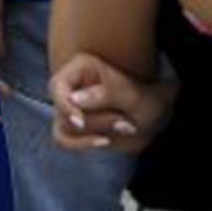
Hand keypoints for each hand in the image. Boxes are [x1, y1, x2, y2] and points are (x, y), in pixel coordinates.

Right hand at [50, 51, 175, 155]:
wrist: (153, 116)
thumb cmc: (145, 98)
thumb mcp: (133, 95)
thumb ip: (106, 93)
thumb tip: (74, 98)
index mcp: (81, 66)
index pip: (58, 86)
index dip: (65, 106)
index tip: (80, 122)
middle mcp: (69, 85)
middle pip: (64, 112)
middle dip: (96, 122)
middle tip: (126, 122)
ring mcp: (66, 106)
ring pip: (64, 128)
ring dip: (95, 132)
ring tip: (124, 126)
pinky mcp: (68, 125)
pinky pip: (64, 140)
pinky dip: (84, 144)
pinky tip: (106, 141)